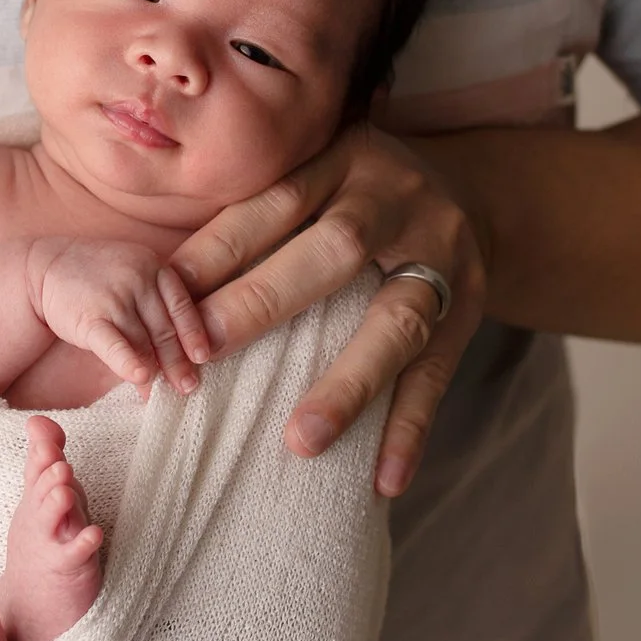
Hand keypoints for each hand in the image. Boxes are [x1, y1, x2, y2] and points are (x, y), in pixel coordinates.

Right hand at [29, 238, 204, 395]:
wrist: (44, 266)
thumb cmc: (95, 278)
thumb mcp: (132, 276)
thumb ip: (154, 306)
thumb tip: (174, 353)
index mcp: (154, 267)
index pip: (182, 306)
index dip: (194, 334)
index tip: (203, 358)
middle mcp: (139, 279)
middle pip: (165, 328)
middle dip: (178, 361)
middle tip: (188, 386)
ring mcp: (115, 297)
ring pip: (143, 341)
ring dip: (155, 370)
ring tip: (161, 394)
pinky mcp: (90, 317)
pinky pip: (115, 344)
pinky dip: (128, 362)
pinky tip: (140, 378)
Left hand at [170, 124, 483, 496]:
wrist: (475, 196)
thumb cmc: (359, 199)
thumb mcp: (317, 178)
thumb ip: (257, 218)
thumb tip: (165, 290)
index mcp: (345, 160)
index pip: (275, 203)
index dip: (219, 250)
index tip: (167, 299)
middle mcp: (397, 201)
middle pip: (338, 249)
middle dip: (267, 299)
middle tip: (208, 353)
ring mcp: (442, 259)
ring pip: (398, 321)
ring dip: (349, 384)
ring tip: (302, 441)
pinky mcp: (468, 314)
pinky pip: (438, 375)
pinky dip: (410, 430)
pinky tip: (383, 480)